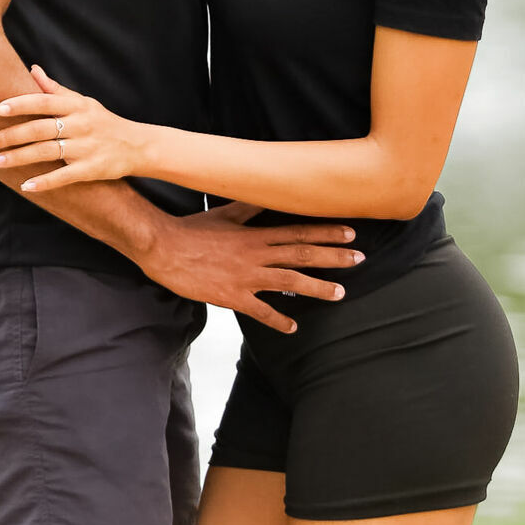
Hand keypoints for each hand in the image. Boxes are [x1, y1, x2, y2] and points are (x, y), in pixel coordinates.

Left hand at [0, 65, 148, 188]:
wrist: (137, 146)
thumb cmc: (103, 121)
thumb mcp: (83, 102)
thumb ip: (55, 90)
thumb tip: (32, 69)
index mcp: (76, 106)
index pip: (43, 102)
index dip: (19, 105)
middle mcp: (80, 125)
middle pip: (39, 129)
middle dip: (10, 136)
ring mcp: (85, 148)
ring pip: (46, 152)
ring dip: (19, 158)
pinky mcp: (91, 169)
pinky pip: (64, 176)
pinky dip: (45, 182)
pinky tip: (26, 185)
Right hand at [142, 201, 365, 334]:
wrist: (164, 248)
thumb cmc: (193, 230)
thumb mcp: (224, 213)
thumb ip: (249, 209)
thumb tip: (267, 197)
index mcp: (256, 234)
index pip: (298, 231)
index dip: (326, 232)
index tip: (350, 233)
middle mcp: (256, 254)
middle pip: (302, 254)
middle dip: (333, 257)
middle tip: (359, 259)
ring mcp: (246, 276)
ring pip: (289, 280)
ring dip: (317, 287)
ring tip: (340, 293)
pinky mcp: (232, 296)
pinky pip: (260, 310)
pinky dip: (278, 320)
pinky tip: (293, 327)